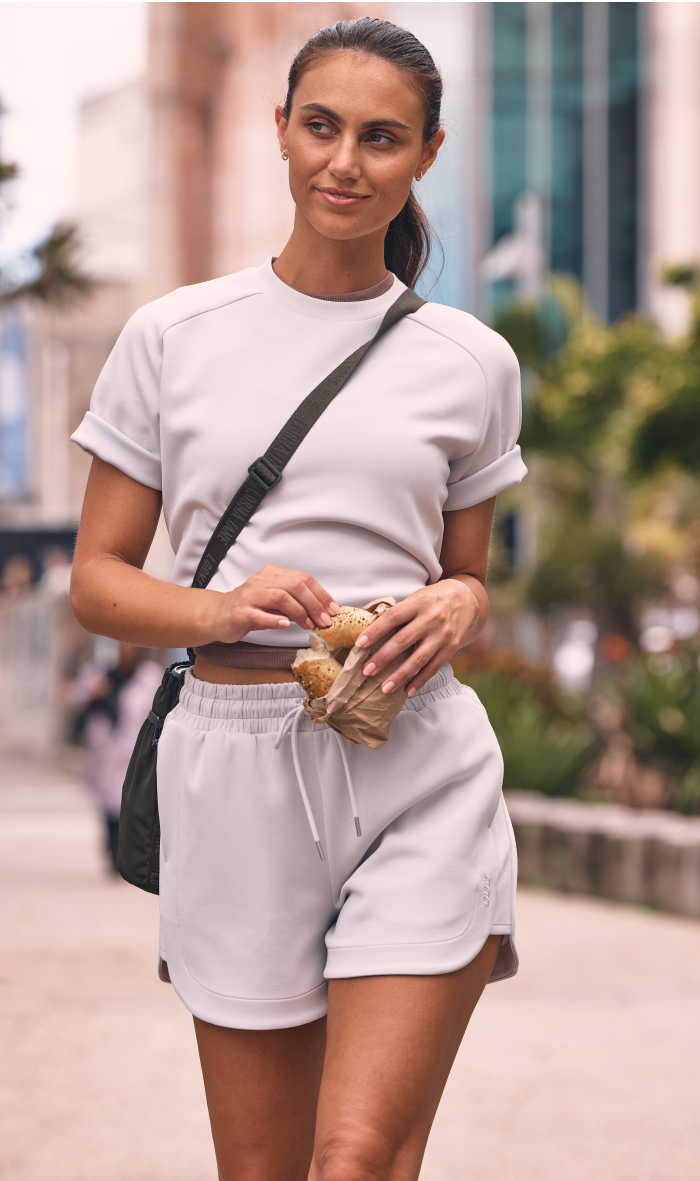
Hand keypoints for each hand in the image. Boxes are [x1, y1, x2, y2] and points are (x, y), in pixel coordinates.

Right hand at [205, 565, 339, 642]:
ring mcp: (249, 596)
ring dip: (299, 612)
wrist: (216, 616)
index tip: (334, 610)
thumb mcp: (274, 602)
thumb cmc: (249, 609)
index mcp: (271, 574)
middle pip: (294, 586)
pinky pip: (259, 615)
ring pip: (280, 597)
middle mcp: (260, 581)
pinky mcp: (239, 612)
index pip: (303, 578)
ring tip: (309, 625)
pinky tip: (285, 625)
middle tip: (324, 621)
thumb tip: (322, 612)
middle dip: (314, 604)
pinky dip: (274, 620)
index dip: (321, 594)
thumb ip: (294, 602)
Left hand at [354, 578, 480, 695]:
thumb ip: (398, 614)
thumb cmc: (431, 600)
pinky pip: (434, 667)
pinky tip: (407, 690)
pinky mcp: (451, 647)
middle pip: (404, 641)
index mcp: (419, 603)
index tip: (360, 644)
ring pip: (419, 658)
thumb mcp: (415, 598)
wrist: (464, 600)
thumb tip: (370, 632)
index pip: (393, 617)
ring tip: (384, 688)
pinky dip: (420, 680)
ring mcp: (443, 634)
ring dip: (400, 675)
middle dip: (383, 658)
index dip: (375, 631)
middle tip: (366, 671)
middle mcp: (432, 618)